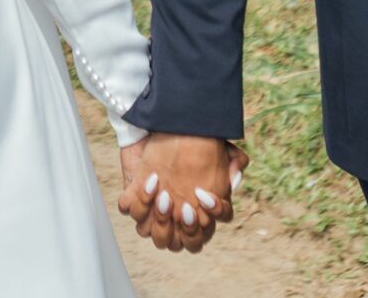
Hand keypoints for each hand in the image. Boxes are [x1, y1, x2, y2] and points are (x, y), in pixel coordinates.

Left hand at [118, 132, 250, 252]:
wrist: (167, 124)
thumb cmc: (196, 142)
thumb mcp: (220, 148)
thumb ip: (234, 161)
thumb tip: (236, 174)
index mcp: (198, 213)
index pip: (205, 233)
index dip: (207, 221)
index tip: (205, 196)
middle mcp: (175, 218)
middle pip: (183, 244)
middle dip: (186, 229)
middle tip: (186, 206)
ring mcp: (152, 210)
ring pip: (155, 236)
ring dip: (160, 220)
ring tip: (164, 196)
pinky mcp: (132, 195)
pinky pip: (130, 209)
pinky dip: (138, 201)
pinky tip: (148, 182)